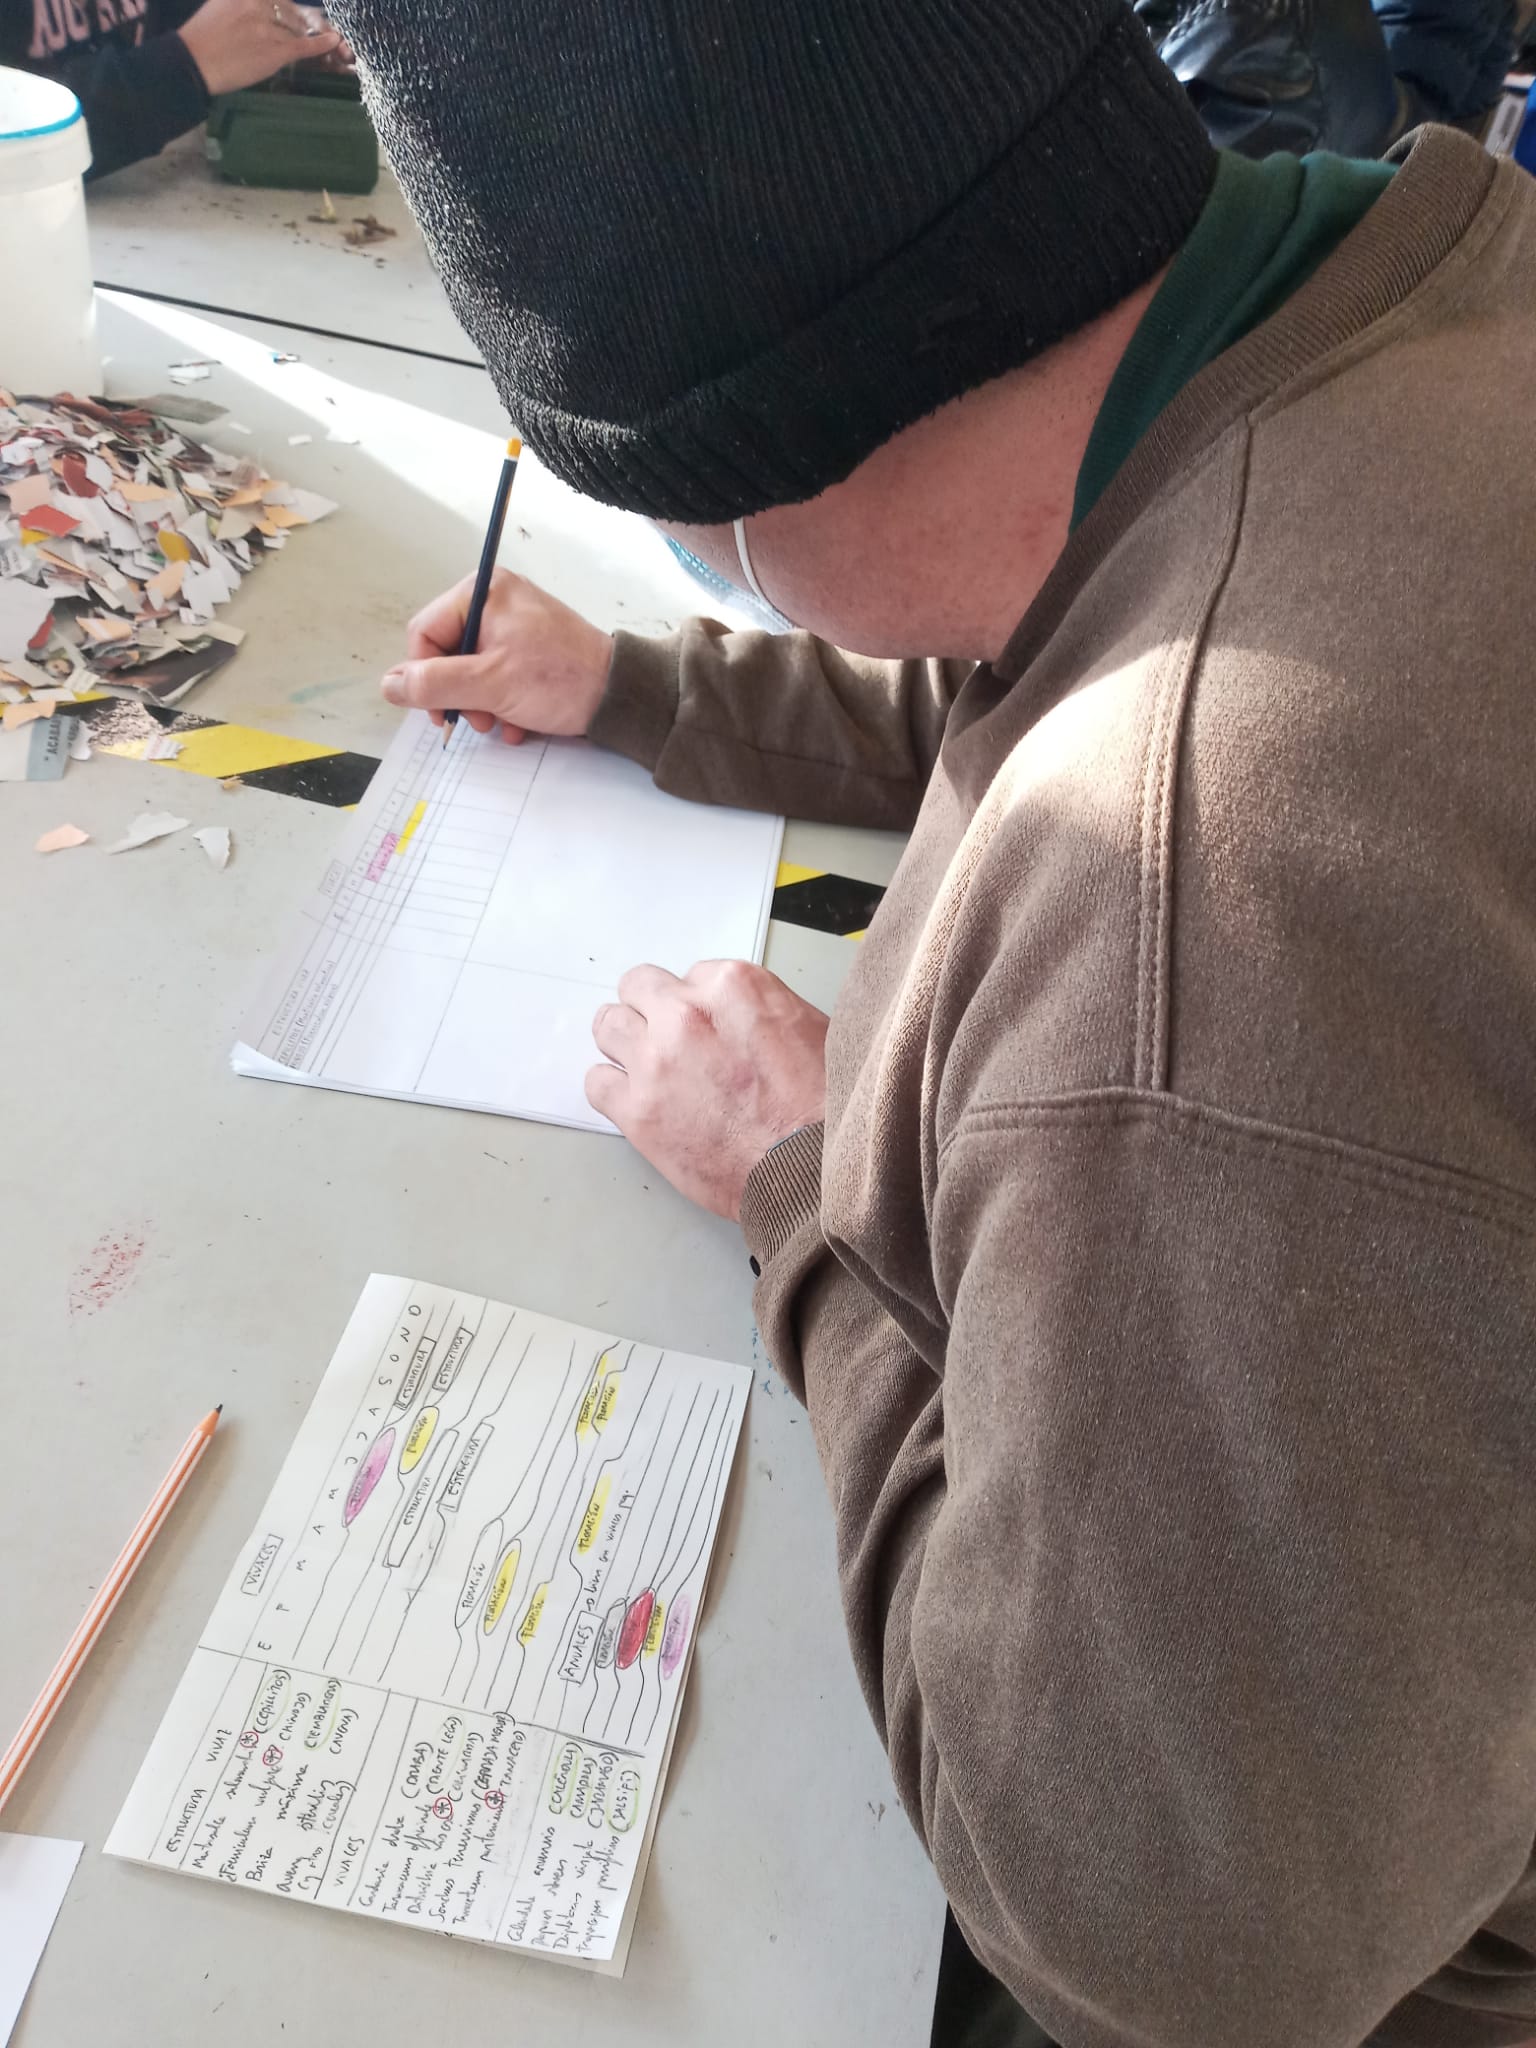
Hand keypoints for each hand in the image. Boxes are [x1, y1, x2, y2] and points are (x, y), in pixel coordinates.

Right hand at [179, 0, 344, 95]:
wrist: (194, 61)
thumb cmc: (204, 36)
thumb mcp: (223, 4)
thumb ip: (245, 2)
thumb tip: (265, 6)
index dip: (288, 6)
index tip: (295, 11)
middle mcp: (257, 3)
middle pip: (290, 8)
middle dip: (302, 19)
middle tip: (310, 25)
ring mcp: (267, 27)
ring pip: (298, 27)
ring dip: (311, 32)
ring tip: (321, 36)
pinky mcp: (275, 51)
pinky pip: (304, 45)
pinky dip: (321, 43)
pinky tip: (333, 41)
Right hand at [381, 570, 614, 744]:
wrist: (620, 695)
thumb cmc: (558, 679)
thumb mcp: (488, 684)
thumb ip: (433, 684)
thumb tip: (388, 684)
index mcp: (480, 592)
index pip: (424, 634)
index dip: (425, 677)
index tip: (441, 714)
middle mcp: (495, 600)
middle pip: (447, 654)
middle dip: (460, 695)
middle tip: (480, 720)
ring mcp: (514, 625)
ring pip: (471, 671)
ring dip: (481, 706)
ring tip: (503, 722)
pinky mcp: (530, 648)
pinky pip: (497, 675)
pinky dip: (503, 704)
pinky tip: (520, 723)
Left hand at [588, 962, 827, 1218]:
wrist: (809, 1170)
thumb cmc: (821, 1110)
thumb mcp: (808, 1029)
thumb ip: (758, 1011)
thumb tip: (736, 1021)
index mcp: (732, 987)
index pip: (691, 976)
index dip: (699, 1005)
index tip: (708, 1029)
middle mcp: (686, 1016)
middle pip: (639, 988)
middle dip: (653, 1010)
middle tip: (670, 1040)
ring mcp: (656, 1061)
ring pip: (608, 1026)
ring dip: (625, 1043)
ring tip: (647, 1068)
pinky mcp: (637, 1110)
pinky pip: (597, 1082)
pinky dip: (614, 1089)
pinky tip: (638, 1101)